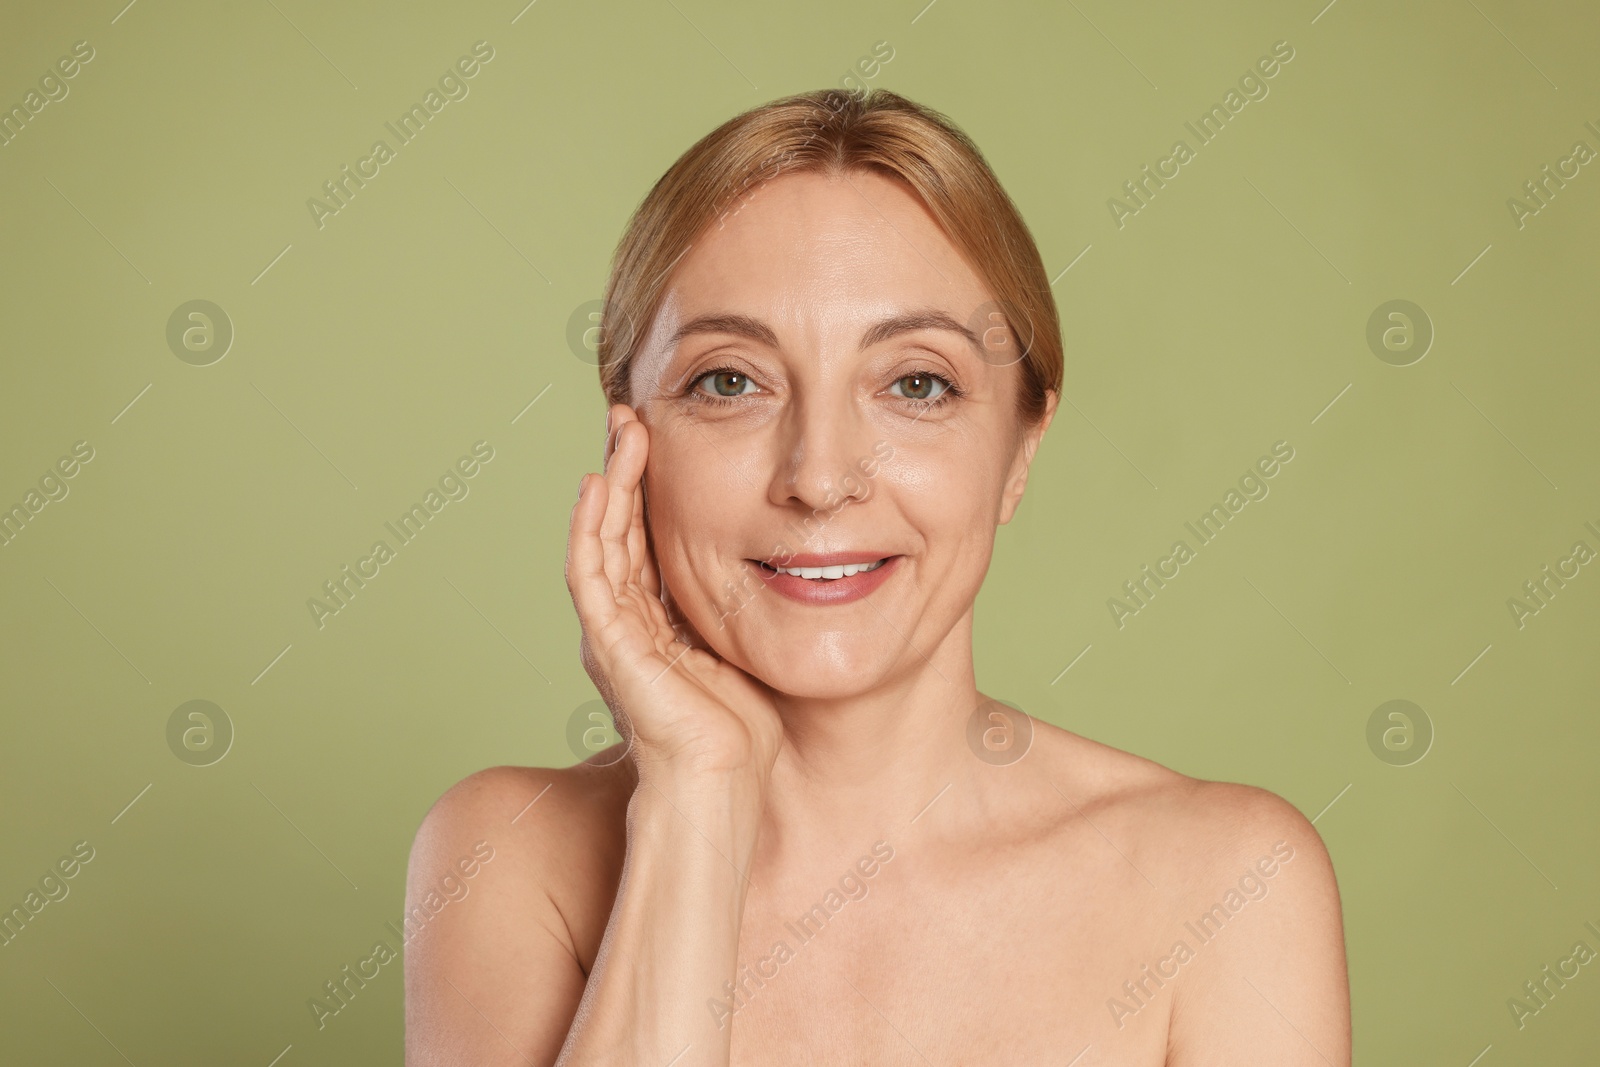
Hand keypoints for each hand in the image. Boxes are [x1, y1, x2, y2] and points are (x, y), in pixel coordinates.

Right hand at [565, 404, 782, 791]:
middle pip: (618, 526)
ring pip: (600, 539)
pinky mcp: (607, 645)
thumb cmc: (742, 729)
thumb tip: (790, 558)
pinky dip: (591, 529)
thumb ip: (746, 603)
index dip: (650, 484)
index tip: (663, 433)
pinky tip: (601, 485)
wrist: (722, 783)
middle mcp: (626, 619)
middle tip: (632, 414)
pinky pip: (590, 575)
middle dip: (625, 468)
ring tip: (622, 430)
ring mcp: (612, 630)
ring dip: (610, 481)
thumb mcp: (747, 642)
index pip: (646, 535)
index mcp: (657, 618)